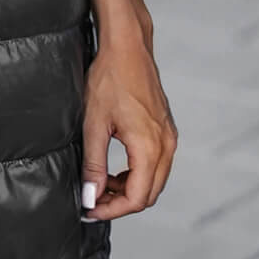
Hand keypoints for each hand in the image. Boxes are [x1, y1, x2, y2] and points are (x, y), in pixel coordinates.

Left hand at [79, 22, 177, 221]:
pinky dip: (136, 173)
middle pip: (149, 193)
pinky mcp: (165, 129)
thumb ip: (94, 164)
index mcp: (150, 147)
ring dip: (128, 189)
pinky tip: (114, 168)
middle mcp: (166, 145)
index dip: (112, 210)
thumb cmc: (110, 78)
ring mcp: (169, 137)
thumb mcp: (94, 124)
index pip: (137, 198)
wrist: (127, 47)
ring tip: (99, 184)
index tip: (90, 210)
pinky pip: (156, 164)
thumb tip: (91, 196)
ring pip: (154, 180)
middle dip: (120, 203)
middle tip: (92, 200)